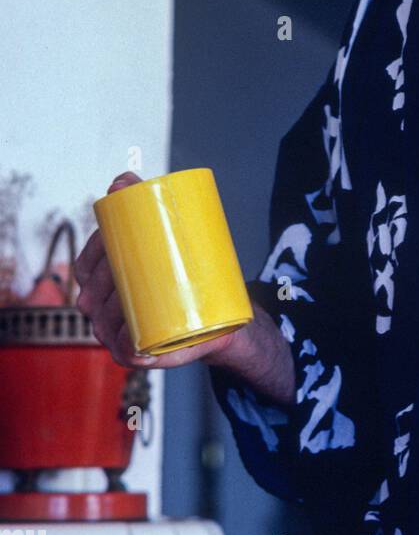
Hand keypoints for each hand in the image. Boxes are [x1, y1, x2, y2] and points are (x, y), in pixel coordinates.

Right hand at [73, 171, 244, 369]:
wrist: (217, 314)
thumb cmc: (183, 271)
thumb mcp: (167, 235)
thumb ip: (143, 203)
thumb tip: (120, 179)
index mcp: (104, 281)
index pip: (86, 266)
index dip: (94, 255)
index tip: (115, 241)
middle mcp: (104, 309)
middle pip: (93, 296)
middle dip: (107, 283)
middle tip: (139, 265)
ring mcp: (120, 333)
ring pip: (106, 325)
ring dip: (116, 317)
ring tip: (142, 301)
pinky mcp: (141, 354)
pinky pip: (127, 355)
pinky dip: (130, 352)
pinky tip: (139, 348)